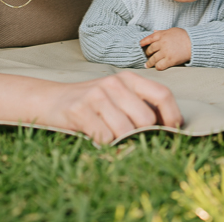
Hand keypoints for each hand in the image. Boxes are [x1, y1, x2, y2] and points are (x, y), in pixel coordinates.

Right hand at [47, 70, 182, 142]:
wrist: (50, 100)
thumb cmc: (91, 103)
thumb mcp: (117, 96)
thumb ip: (140, 105)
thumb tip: (168, 127)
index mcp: (128, 79)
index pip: (162, 95)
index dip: (173, 116)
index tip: (173, 131)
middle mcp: (114, 83)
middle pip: (145, 119)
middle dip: (142, 135)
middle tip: (130, 139)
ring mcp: (96, 96)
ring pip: (126, 131)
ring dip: (121, 142)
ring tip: (110, 137)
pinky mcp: (79, 110)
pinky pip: (105, 138)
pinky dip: (104, 145)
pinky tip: (95, 137)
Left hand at [140, 28, 191, 70]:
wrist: (194, 43)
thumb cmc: (184, 36)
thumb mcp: (172, 30)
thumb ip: (161, 32)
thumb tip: (154, 31)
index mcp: (161, 35)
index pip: (148, 39)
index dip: (143, 43)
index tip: (140, 45)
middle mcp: (161, 43)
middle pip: (150, 50)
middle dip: (147, 54)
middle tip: (147, 56)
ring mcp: (165, 52)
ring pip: (153, 59)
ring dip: (149, 63)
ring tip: (147, 65)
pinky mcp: (170, 60)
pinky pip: (160, 66)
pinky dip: (157, 67)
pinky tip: (156, 68)